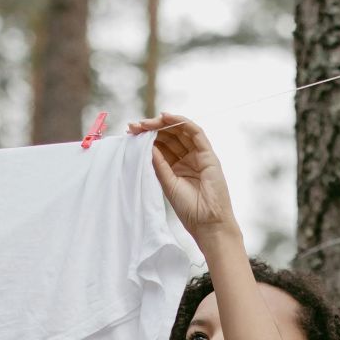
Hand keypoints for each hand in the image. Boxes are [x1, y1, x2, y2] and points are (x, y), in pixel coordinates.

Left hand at [128, 113, 237, 240]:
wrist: (208, 222)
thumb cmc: (188, 208)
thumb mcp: (167, 182)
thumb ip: (158, 163)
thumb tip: (146, 143)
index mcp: (177, 167)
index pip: (161, 146)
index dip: (146, 137)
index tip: (131, 133)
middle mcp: (188, 159)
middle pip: (170, 136)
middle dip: (152, 128)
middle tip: (135, 126)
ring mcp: (199, 155)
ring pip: (181, 132)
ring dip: (163, 123)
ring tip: (146, 122)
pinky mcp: (209, 154)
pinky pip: (195, 132)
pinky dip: (181, 122)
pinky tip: (166, 117)